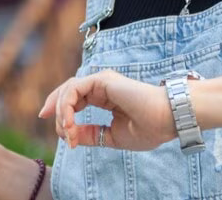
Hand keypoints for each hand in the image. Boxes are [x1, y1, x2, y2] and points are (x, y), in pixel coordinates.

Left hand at [38, 69, 175, 151]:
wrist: (166, 120)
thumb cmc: (148, 128)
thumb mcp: (111, 136)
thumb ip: (90, 135)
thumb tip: (69, 136)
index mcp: (106, 97)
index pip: (76, 101)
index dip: (64, 118)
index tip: (69, 141)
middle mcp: (102, 86)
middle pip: (67, 92)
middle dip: (55, 110)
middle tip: (55, 128)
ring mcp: (102, 81)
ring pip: (68, 90)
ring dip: (61, 113)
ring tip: (68, 133)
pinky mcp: (102, 80)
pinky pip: (74, 89)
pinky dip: (66, 106)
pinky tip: (69, 123)